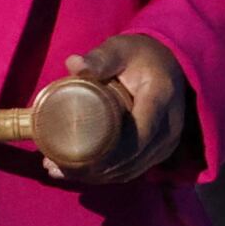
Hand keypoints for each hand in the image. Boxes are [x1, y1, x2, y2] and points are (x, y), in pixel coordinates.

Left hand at [48, 36, 191, 185]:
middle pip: (131, 159)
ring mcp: (168, 142)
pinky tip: (80, 174)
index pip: (137, 136)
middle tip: (54, 165)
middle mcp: (170, 125)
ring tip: (60, 171)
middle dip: (93, 168)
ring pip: (131, 170)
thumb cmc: (139, 55)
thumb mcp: (120, 49)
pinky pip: (134, 170)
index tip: (71, 156)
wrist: (169, 63)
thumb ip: (100, 58)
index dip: (105, 153)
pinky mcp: (161, 151)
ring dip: (97, 176)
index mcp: (161, 98)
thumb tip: (74, 64)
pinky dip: (107, 175)